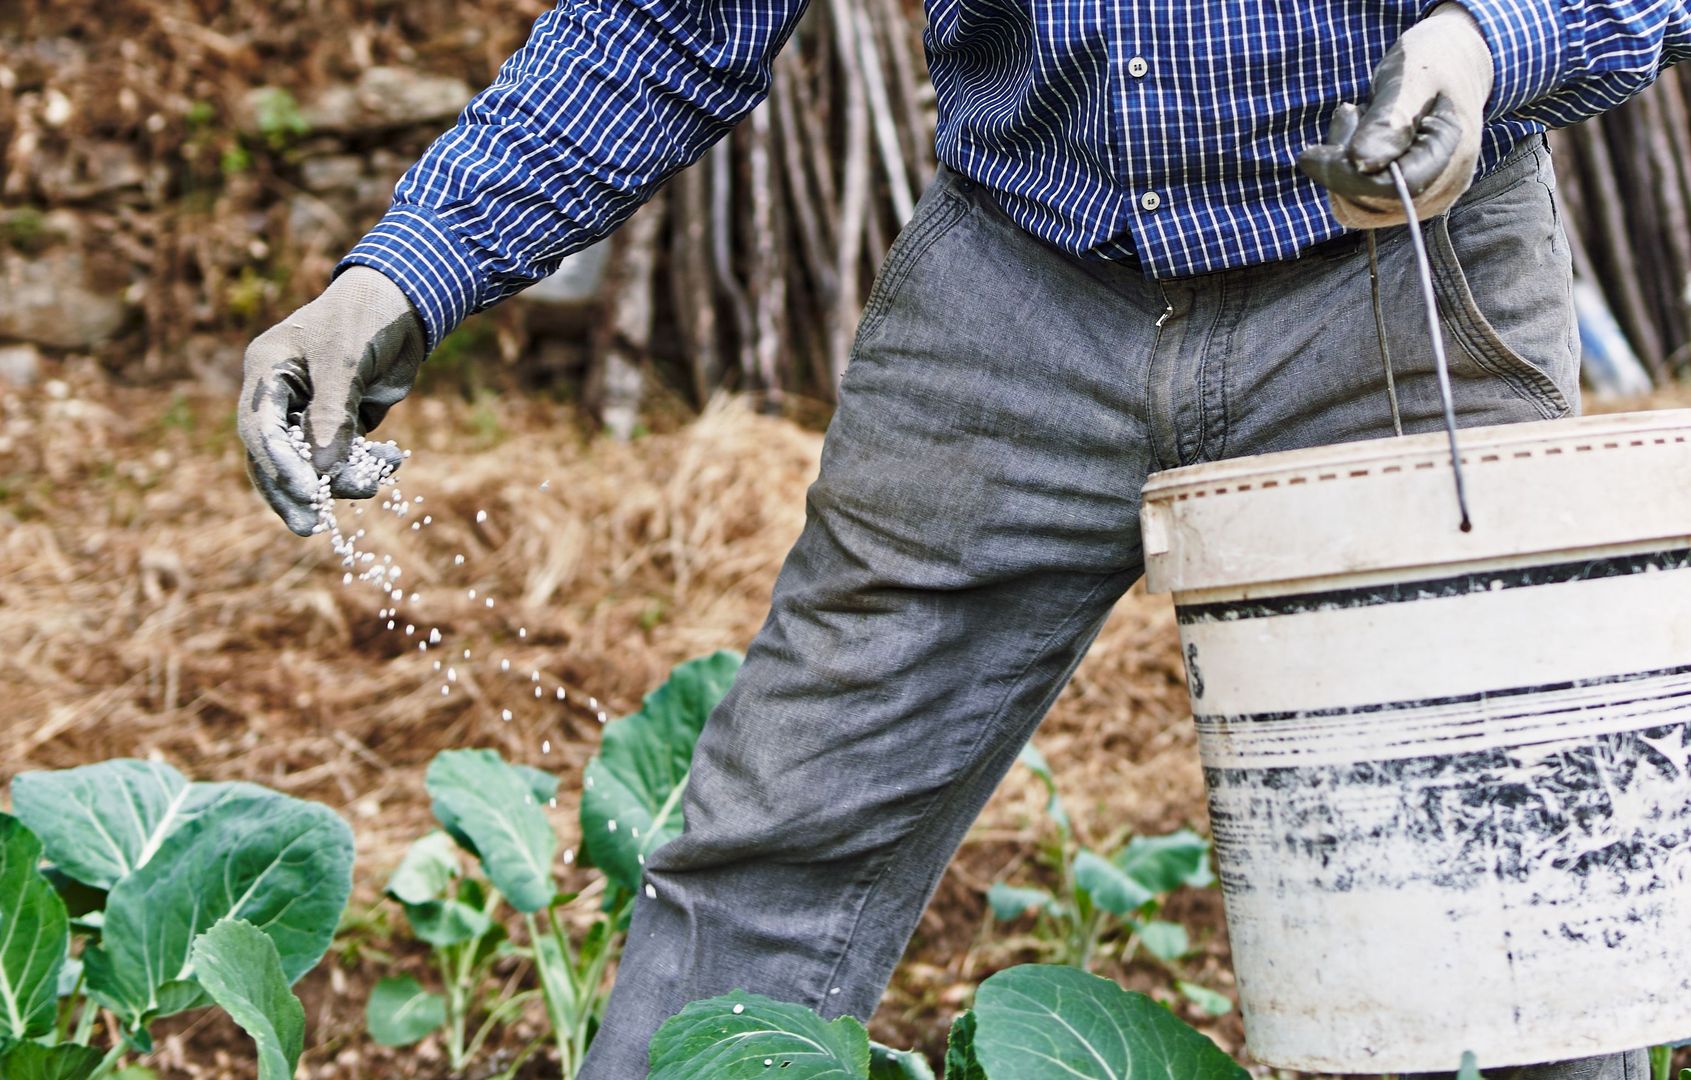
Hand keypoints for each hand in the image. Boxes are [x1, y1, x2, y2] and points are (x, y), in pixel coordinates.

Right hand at [236, 266, 423, 534]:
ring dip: (340, 480)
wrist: (405, 303)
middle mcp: (281, 395)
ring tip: (372, 485)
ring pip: (312, 461)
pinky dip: (366, 464)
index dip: (279, 464)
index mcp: (267, 371)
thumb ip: (332, 416)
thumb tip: (319, 472)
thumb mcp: (346, 363)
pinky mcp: (341, 420)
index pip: (260, 428)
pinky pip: (344, 455)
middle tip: (311, 528)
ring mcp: (310, 409)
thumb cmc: (365, 319)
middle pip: (275, 456)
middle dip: (294, 492)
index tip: (305, 492)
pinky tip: (394, 461)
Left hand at [1298, 3, 1493, 227]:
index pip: (1392, 189)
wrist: (1456, 61)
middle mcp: (1442, 189)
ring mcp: (1424, 199)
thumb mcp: (1411, 79)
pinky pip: (1359, 201)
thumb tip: (1361, 163)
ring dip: (1340, 167)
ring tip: (1358, 115)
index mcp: (1452, 157)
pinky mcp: (1405, 198)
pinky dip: (1345, 172)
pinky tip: (1358, 135)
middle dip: (1340, 166)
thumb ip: (1387, 122)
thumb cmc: (1434, 61)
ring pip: (1358, 207)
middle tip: (1348, 111)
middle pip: (1370, 203)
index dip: (1345, 176)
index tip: (1309, 154)